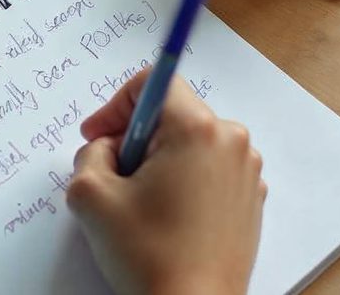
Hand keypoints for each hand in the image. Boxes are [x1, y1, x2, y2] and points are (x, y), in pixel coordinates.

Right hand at [67, 69, 264, 294]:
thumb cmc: (150, 256)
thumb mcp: (90, 193)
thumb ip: (89, 153)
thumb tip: (106, 148)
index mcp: (197, 130)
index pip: (153, 83)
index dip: (115, 106)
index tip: (99, 137)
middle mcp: (231, 143)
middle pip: (171, 115)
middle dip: (134, 140)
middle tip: (114, 178)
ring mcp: (246, 173)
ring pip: (188, 144)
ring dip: (158, 163)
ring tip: (140, 205)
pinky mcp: (250, 201)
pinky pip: (208, 171)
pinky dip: (183, 183)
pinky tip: (165, 218)